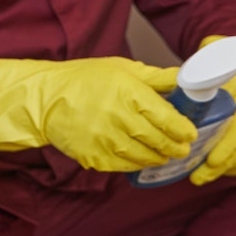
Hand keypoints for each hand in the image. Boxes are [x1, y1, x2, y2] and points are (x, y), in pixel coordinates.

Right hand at [0, 56, 196, 172]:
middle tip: (182, 148)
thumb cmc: (84, 80)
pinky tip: (140, 159)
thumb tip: (185, 78)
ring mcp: (105, 140)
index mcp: (129, 93)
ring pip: (143, 158)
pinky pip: (124, 167)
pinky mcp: (93, 157)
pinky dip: (136, 165)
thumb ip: (155, 77)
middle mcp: (118, 118)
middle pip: (158, 141)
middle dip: (175, 147)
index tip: (190, 133)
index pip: (167, 118)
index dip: (183, 129)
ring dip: (158, 158)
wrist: (45, 99)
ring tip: (163, 155)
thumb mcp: (122, 69)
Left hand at [191, 43, 235, 183]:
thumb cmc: (216, 82)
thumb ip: (191, 88)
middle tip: (198, 177)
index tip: (210, 161)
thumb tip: (166, 104)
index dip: (227, 145)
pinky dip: (234, 169)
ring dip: (225, 170)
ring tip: (201, 176)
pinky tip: (217, 171)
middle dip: (221, 165)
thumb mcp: (206, 78)